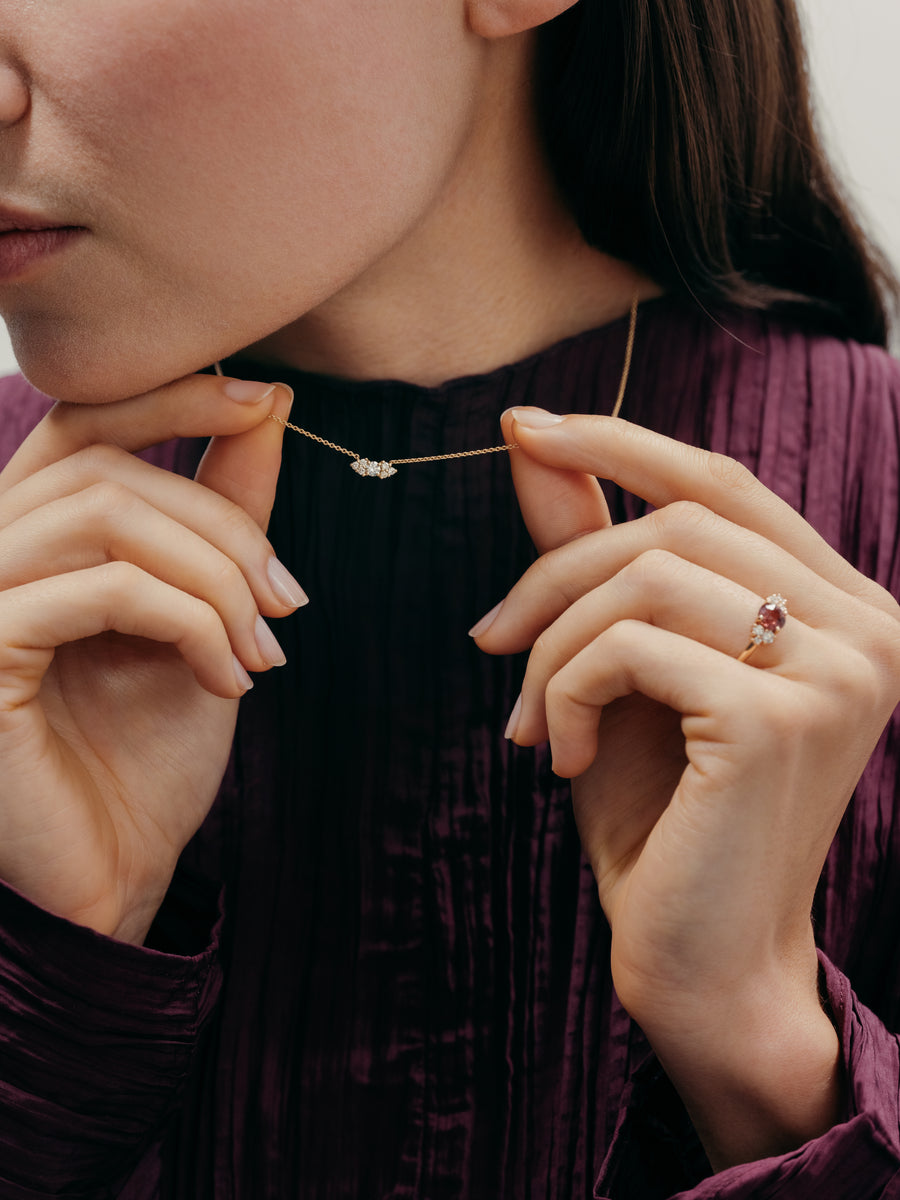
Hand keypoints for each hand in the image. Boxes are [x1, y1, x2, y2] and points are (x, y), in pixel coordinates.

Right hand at [0, 374, 301, 944]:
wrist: (117, 869)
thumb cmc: (149, 747)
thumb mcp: (203, 610)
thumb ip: (222, 511)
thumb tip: (270, 405)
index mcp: (27, 534)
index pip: (83, 420)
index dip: (174, 394)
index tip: (269, 401)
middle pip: (107, 468)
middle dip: (223, 524)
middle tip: (289, 600)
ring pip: (105, 518)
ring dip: (215, 576)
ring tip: (264, 650)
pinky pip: (102, 590)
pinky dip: (189, 623)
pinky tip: (227, 680)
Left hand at [473, 407, 899, 1166]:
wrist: (701, 962)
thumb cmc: (664, 818)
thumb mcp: (621, 665)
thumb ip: (592, 552)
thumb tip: (529, 440)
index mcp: (845, 609)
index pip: (726, 484)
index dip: (620, 442)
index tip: (523, 430)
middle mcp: (869, 627)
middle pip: (676, 520)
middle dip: (557, 570)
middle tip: (490, 641)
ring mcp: (839, 669)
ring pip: (645, 574)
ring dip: (554, 642)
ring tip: (531, 720)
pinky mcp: (780, 716)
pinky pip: (628, 645)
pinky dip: (567, 689)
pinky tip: (565, 757)